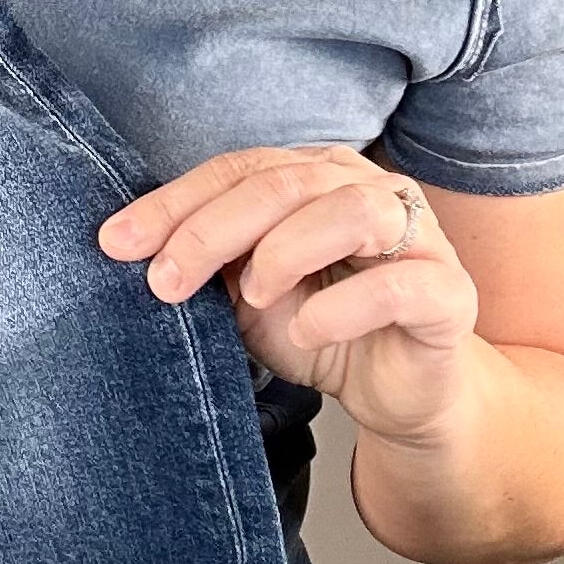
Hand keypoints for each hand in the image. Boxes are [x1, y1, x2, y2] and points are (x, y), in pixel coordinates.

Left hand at [97, 145, 480, 448]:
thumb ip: (209, 264)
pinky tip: (306, 329)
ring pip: (352, 211)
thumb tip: (131, 250)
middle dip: (210, 230)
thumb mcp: (247, 295)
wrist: (399, 393)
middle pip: (284, 184)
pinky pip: (398, 284)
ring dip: (284, 251)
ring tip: (252, 296)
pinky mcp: (448, 294)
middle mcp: (370, 190)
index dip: (174, 203)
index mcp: (318, 176)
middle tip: (164, 281)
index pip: (238, 170)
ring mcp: (419, 238)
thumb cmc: (323, 328)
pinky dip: (341, 306)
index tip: (114, 243)